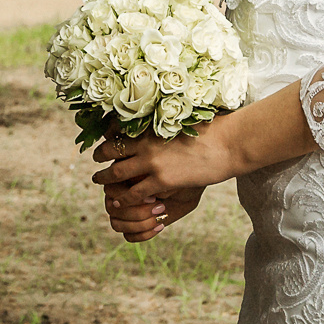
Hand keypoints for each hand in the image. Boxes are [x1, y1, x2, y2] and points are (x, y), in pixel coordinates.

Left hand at [91, 121, 236, 226]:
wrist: (227, 144)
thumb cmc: (211, 131)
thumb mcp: (182, 121)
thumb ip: (164, 125)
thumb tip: (158, 123)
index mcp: (151, 126)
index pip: (117, 130)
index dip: (106, 136)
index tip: (102, 141)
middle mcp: (146, 143)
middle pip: (111, 151)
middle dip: (100, 158)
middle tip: (95, 162)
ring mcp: (151, 163)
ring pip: (116, 174)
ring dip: (105, 179)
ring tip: (100, 182)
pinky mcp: (162, 181)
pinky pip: (134, 193)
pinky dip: (124, 199)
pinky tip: (118, 202)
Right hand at [104, 179, 202, 242]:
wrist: (189, 184)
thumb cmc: (176, 175)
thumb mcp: (163, 175)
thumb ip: (145, 181)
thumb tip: (138, 194)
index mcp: (120, 176)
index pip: (111, 190)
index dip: (129, 196)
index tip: (153, 196)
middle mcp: (118, 195)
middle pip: (112, 209)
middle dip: (137, 212)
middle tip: (160, 206)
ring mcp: (124, 211)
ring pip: (117, 225)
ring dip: (140, 224)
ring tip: (160, 216)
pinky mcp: (133, 225)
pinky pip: (128, 236)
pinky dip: (144, 234)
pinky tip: (160, 225)